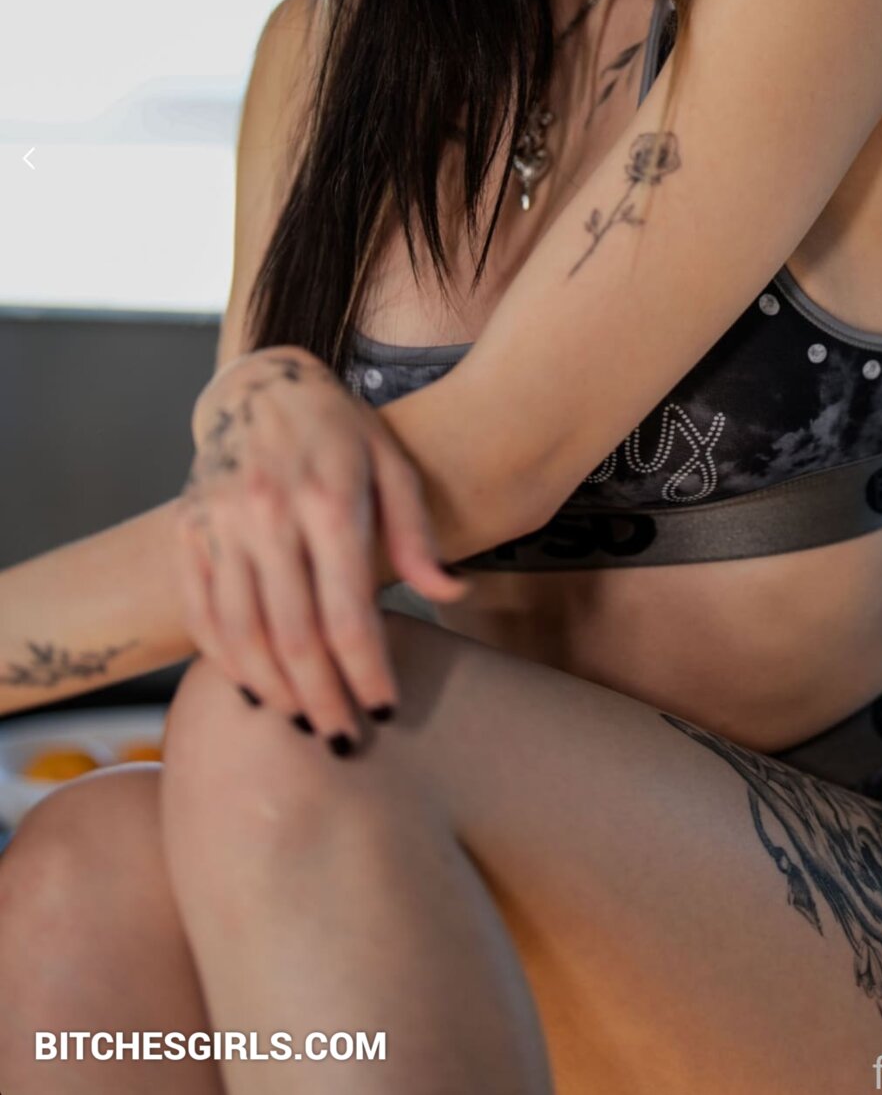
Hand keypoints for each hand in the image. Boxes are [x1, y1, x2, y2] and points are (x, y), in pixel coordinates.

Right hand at [177, 347, 467, 740]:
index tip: (384, 708)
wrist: (261, 384)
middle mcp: (269, 514)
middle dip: (322, 698)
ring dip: (272, 692)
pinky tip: (253, 689)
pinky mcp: (188, 530)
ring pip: (241, 635)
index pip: (348, 611)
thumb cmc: (339, 430)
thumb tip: (452, 594)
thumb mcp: (392, 463)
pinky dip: (225, 660)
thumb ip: (417, 533)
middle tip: (343, 738)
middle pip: (294, 636)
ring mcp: (221, 523)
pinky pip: (201, 613)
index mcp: (329, 498)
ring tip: (303, 723)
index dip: (367, 671)